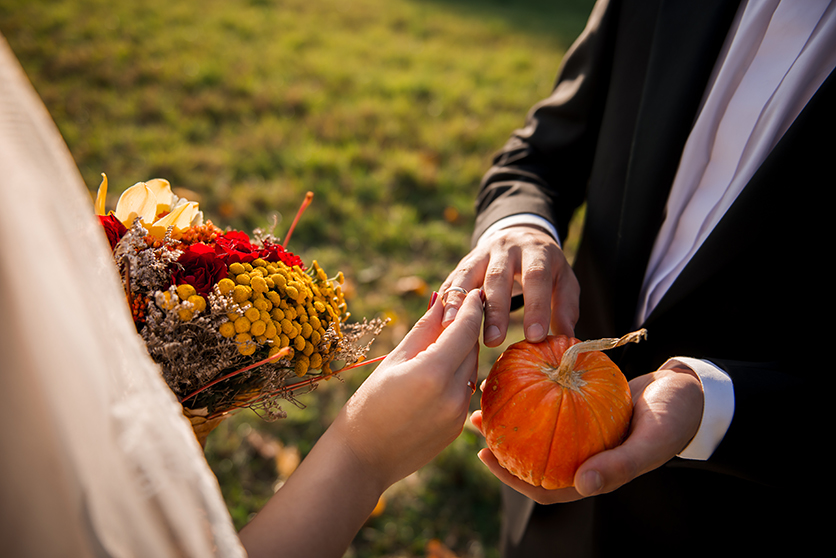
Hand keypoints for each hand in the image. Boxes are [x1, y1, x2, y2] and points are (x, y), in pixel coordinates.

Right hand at [331, 288, 484, 489]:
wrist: (363, 458)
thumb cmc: (368, 404)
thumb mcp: (394, 361)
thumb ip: (424, 330)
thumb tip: (443, 300)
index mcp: (434, 372)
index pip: (465, 329)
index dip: (471, 307)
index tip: (474, 292)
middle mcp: (454, 394)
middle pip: (471, 349)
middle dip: (465, 330)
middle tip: (457, 313)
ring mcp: (458, 414)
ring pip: (471, 371)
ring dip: (461, 355)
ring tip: (440, 348)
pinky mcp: (458, 428)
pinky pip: (465, 393)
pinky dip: (456, 380)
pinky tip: (434, 379)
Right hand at [440, 225, 578, 346]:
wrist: (520, 234)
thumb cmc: (546, 266)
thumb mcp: (564, 280)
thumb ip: (566, 308)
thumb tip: (568, 340)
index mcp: (537, 252)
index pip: (537, 277)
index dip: (536, 306)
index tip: (535, 337)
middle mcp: (507, 248)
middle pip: (499, 277)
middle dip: (496, 310)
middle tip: (493, 341)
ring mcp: (482, 253)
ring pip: (469, 275)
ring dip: (460, 302)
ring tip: (453, 327)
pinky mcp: (465, 262)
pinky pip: (453, 279)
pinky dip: (445, 299)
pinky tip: (438, 318)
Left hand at [471, 366, 703, 502]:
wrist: (690, 389)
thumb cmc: (674, 417)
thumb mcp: (651, 440)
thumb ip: (620, 464)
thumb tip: (582, 486)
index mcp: (594, 474)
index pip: (544, 487)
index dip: (512, 479)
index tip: (486, 455)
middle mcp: (582, 456)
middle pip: (532, 459)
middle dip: (501, 447)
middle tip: (473, 422)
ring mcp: (581, 433)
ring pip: (538, 429)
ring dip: (512, 417)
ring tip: (485, 398)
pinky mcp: (584, 408)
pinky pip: (551, 402)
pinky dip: (532, 390)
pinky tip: (514, 372)